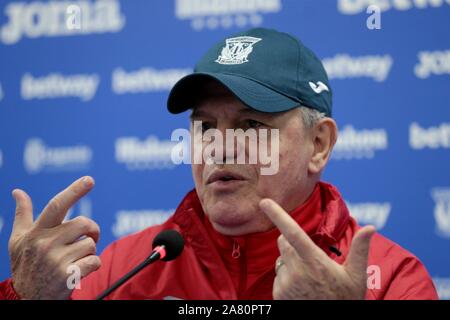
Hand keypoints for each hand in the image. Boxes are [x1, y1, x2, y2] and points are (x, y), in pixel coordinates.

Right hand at [8, 176, 100, 299]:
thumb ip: (23, 215)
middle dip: (91, 230)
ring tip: (75, 259)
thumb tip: (18, 192)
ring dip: (89, 251)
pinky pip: (95, 261)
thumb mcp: (18, 241)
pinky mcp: (68, 276)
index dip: (74, 191)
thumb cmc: (25, 265)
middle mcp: (45, 244)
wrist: (26, 300)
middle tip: (88, 237)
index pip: (56, 206)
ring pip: (91, 244)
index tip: (89, 180)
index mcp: (36, 232)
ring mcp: (56, 260)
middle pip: (84, 223)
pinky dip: (93, 265)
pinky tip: (79, 270)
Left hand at [259, 198, 374, 299]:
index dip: (277, 215)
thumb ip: (360, 249)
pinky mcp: (278, 294)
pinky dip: (286, 277)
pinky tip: (301, 289)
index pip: (292, 232)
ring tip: (309, 278)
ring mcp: (286, 283)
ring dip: (290, 262)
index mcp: (315, 261)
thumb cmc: (346, 300)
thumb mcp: (357, 276)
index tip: (264, 202)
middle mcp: (297, 270)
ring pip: (281, 259)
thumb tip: (371, 227)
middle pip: (283, 242)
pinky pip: (278, 276)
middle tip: (308, 255)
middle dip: (291, 242)